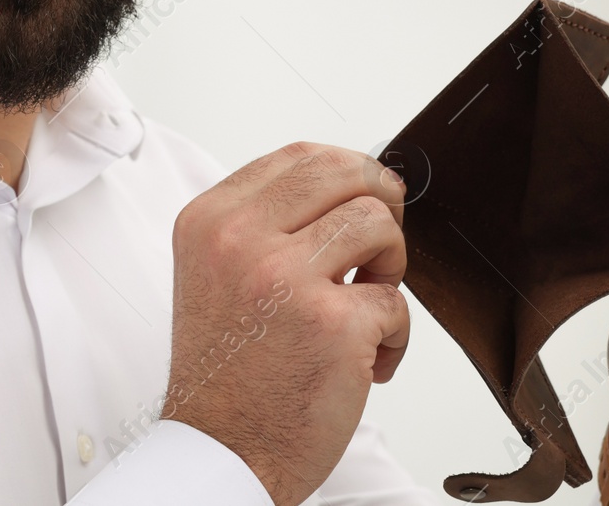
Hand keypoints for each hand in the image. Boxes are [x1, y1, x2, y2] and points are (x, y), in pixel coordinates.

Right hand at [164, 142, 409, 505]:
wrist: (220, 450)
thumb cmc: (226, 371)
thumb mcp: (216, 271)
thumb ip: (265, 225)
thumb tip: (342, 190)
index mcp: (211, 221)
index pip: (298, 157)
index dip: (347, 170)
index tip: (363, 194)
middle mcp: (240, 241)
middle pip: (343, 173)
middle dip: (380, 199)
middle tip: (380, 240)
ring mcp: (287, 279)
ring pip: (377, 224)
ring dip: (390, 262)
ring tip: (369, 297)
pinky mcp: (334, 324)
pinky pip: (397, 302)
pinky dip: (394, 334)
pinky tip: (368, 359)